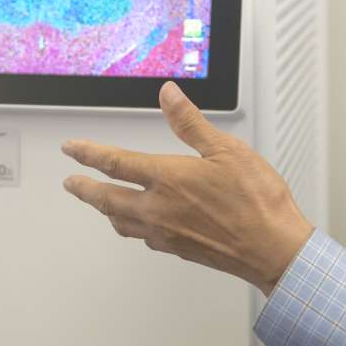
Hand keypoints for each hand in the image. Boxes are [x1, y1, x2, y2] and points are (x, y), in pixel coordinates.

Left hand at [62, 81, 313, 295]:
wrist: (274, 249)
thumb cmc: (256, 201)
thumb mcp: (226, 150)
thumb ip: (190, 123)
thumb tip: (168, 95)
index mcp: (167, 179)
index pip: (115, 163)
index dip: (88, 153)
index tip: (72, 149)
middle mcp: (159, 209)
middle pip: (107, 199)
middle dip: (84, 189)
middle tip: (71, 182)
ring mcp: (166, 233)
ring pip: (121, 222)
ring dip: (104, 210)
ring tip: (98, 202)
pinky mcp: (178, 250)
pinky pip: (143, 237)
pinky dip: (131, 226)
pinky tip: (139, 224)